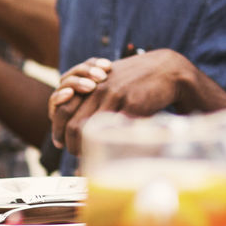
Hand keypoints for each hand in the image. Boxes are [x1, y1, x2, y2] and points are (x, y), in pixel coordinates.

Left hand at [52, 49, 202, 153]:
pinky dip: (108, 145)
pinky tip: (110, 150)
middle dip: (70, 144)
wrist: (168, 70)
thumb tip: (82, 121)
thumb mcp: (113, 79)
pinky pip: (114, 130)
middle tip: (74, 152)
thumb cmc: (140, 78)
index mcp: (92, 83)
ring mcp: (115, 96)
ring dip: (86, 148)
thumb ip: (97, 95)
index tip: (60, 141)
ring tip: (90, 156)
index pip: (63, 107)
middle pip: (72, 123)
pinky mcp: (132, 105)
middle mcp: (99, 89)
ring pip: (88, 129)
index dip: (58, 128)